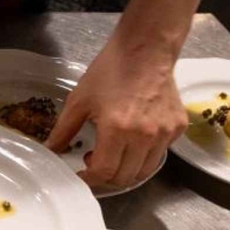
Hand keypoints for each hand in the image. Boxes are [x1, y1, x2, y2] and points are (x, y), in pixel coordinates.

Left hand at [45, 38, 186, 189]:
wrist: (145, 49)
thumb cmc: (110, 71)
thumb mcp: (79, 100)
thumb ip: (63, 130)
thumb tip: (51, 151)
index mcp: (117, 130)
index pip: (104, 172)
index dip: (89, 180)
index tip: (81, 176)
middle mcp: (145, 136)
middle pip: (125, 177)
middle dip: (106, 177)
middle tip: (94, 162)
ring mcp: (165, 133)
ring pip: (145, 170)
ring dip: (126, 170)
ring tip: (113, 152)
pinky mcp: (178, 127)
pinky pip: (160, 153)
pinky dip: (144, 155)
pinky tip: (132, 139)